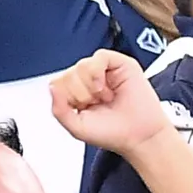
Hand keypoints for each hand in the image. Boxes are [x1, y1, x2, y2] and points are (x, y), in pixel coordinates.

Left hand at [47, 49, 177, 156]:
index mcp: (77, 92)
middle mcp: (89, 80)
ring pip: (81, 65)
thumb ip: (58, 109)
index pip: (57, 83)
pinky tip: (104, 87)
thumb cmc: (113, 133)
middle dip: (80, 94)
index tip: (83, 110)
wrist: (140, 136)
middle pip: (68, 74)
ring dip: (90, 86)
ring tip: (105, 97)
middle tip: (97, 105)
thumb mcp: (76, 127)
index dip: (67, 97)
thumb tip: (52, 87)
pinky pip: (99, 56)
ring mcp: (104, 70)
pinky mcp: (119, 63)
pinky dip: (97, 72)